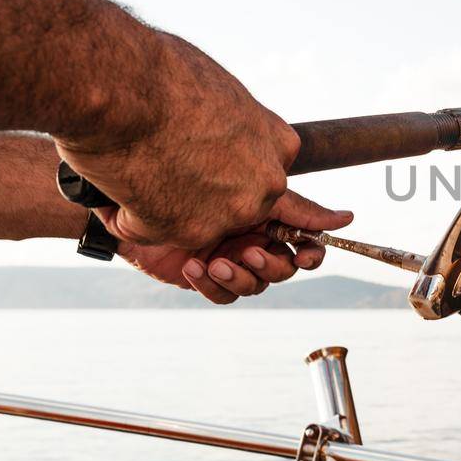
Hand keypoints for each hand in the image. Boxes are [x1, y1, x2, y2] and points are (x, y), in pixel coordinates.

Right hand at [55, 34, 299, 248]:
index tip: (195, 147)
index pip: (258, 167)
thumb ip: (231, 123)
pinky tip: (113, 180)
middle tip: (160, 160)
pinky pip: (146, 230)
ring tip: (133, 165)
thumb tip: (218, 129)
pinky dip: (123, 214)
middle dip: (197, 189)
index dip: (222, 159)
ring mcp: (227, 216)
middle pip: (231, 201)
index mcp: (278, 146)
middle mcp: (263, 187)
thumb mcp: (220, 90)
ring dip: (159, 202)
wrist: (123, 90)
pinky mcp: (185, 235)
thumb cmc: (162, 73)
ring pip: (188, 220)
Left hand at [119, 191, 352, 303]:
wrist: (117, 187)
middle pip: (287, 261)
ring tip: (219, 262)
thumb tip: (343, 217)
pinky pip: (224, 295)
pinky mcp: (204, 274)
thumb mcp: (233, 176)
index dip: (319, 234)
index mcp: (264, 201)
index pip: (303, 221)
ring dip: (246, 276)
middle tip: (252, 253)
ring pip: (259, 281)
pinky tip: (192, 266)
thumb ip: (284, 201)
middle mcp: (251, 229)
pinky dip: (213, 285)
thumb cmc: (170, 165)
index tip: (332, 232)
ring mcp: (228, 252)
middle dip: (278, 262)